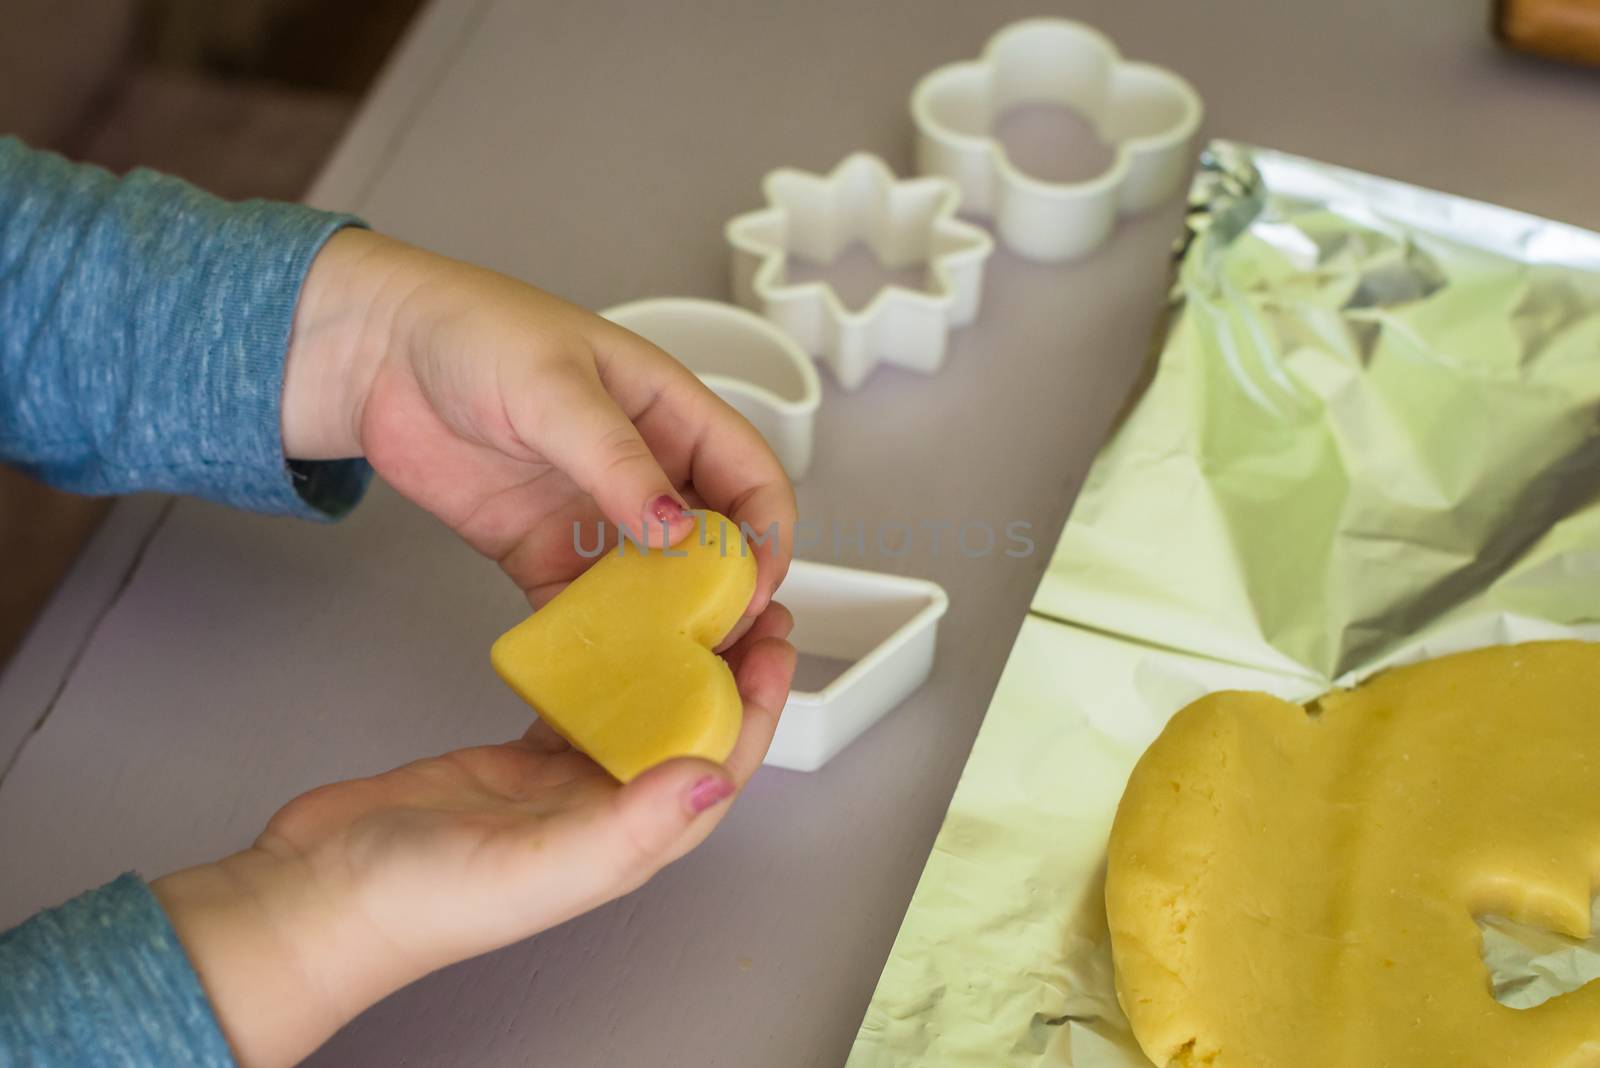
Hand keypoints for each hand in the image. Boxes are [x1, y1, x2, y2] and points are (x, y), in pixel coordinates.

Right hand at [153, 606, 795, 1066]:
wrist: (318, 896)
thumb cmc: (416, 901)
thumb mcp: (536, 862)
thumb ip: (629, 826)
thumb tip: (713, 777)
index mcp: (626, 844)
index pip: (718, 767)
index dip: (755, 706)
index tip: (772, 642)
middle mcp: (606, 816)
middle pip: (690, 732)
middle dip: (728, 672)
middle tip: (748, 603)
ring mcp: (562, 789)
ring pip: (640, 712)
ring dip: (675, 662)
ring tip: (695, 603)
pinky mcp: (519, 762)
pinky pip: (580, 703)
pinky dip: (605, 665)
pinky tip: (612, 631)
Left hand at [281, 228, 796, 624]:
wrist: (373, 354)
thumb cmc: (472, 332)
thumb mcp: (555, 386)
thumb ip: (615, 458)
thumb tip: (677, 531)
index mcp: (672, 414)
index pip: (752, 478)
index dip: (768, 534)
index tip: (757, 586)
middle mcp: (646, 470)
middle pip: (717, 545)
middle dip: (731, 596)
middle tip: (724, 644)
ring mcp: (595, 516)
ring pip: (659, 585)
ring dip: (674, 628)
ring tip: (679, 671)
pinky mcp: (543, 552)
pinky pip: (588, 608)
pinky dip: (602, 641)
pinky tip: (604, 668)